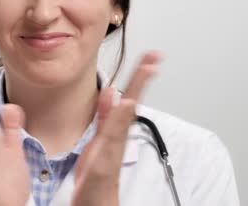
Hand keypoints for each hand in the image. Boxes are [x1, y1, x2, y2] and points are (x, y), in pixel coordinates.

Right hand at [71, 51, 160, 205]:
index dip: (141, 77)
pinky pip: (108, 117)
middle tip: (153, 55)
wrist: (94, 203)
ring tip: (141, 67)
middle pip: (131, 97)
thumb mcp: (106, 151)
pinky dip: (109, 103)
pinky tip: (109, 95)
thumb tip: (124, 97)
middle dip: (141, 75)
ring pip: (123, 104)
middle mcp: (118, 130)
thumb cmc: (99, 185)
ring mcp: (111, 136)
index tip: (151, 58)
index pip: (133, 97)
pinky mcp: (102, 143)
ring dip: (132, 84)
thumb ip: (114, 125)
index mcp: (119, 129)